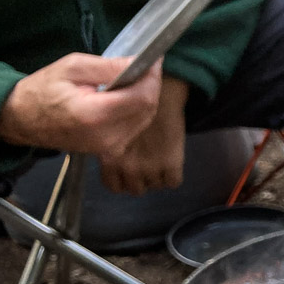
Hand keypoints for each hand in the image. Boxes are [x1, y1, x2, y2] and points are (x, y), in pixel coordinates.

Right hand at [0, 55, 161, 158]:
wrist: (23, 120)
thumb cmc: (42, 90)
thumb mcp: (72, 67)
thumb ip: (108, 67)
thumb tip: (139, 63)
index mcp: (95, 114)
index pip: (141, 97)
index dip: (152, 77)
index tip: (153, 60)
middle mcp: (107, 136)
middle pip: (148, 109)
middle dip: (150, 86)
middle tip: (144, 67)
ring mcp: (110, 147)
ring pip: (145, 119)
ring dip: (145, 98)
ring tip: (133, 79)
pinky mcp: (110, 150)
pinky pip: (135, 128)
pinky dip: (136, 110)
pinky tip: (125, 96)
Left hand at [99, 75, 189, 195]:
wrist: (159, 94)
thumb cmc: (131, 105)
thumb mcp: (110, 126)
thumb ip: (110, 145)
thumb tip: (110, 154)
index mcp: (110, 158)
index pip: (112, 185)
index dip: (121, 179)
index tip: (126, 170)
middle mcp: (129, 167)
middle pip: (135, 189)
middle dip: (140, 180)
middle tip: (144, 165)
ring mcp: (151, 167)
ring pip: (154, 187)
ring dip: (156, 178)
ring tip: (157, 162)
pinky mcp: (172, 164)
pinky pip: (173, 182)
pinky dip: (172, 175)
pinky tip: (170, 162)